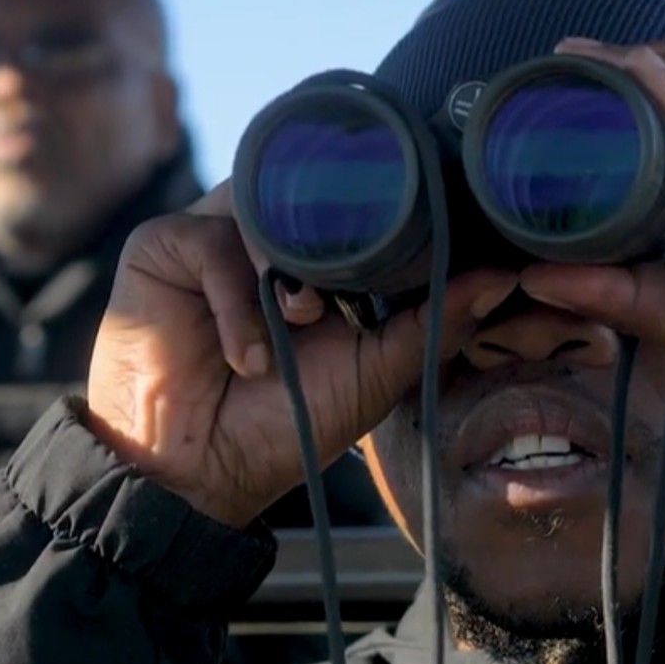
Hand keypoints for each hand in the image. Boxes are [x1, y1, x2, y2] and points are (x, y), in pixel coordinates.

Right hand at [86, 184, 517, 527]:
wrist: (200, 471)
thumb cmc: (285, 424)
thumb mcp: (376, 372)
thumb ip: (434, 322)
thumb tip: (503, 276)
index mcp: (318, 257)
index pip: (355, 203)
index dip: (384, 215)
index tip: (416, 231)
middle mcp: (266, 236)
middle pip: (307, 192)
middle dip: (333, 241)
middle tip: (335, 302)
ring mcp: (214, 234)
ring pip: (261, 205)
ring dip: (284, 269)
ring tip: (295, 322)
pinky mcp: (162, 246)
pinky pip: (210, 241)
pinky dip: (234, 300)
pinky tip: (243, 355)